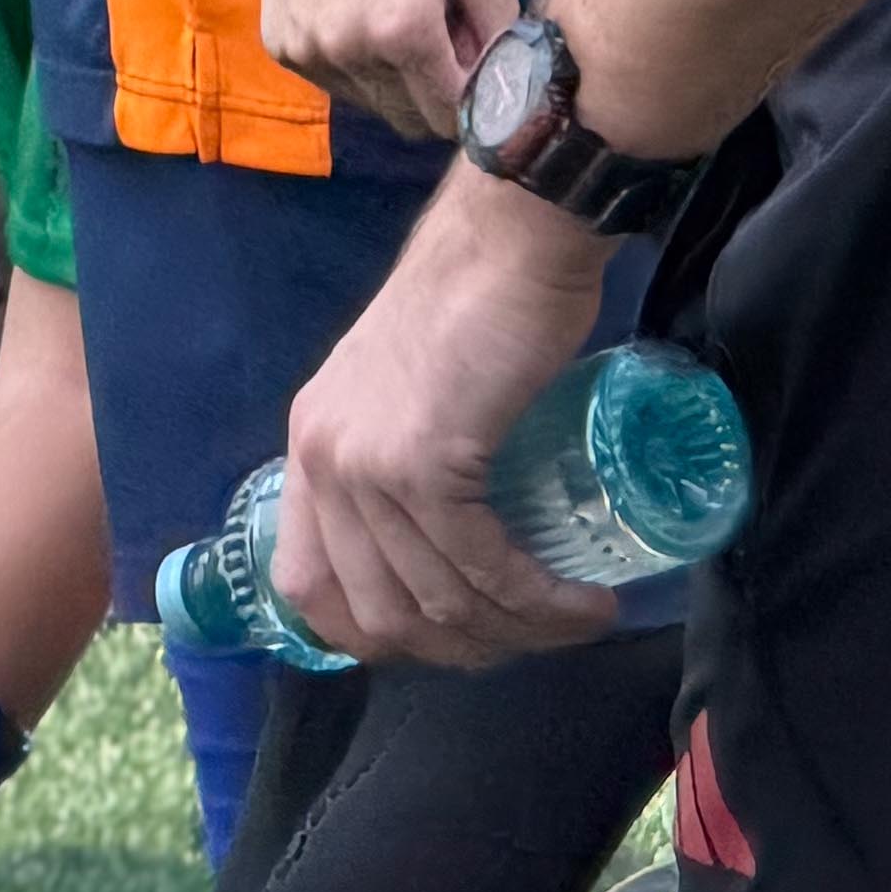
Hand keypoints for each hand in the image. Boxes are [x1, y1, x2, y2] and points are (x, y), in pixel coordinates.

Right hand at [249, 0, 516, 144]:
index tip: (473, 73)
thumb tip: (503, 88)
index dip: (471, 103)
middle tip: (434, 39)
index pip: (450, 117)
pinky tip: (352, 12)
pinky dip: (353, 64)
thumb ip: (503, 30)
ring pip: (372, 105)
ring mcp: (309, 52)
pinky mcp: (280, 45)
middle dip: (433, 94)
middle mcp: (351, 52)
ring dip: (392, 81)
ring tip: (390, 19)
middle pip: (410, 121)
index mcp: (405, 33)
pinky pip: (335, 82)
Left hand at [266, 173, 622, 671]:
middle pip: (376, 614)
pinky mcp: (424, 460)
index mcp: (311, 445)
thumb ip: (399, 459)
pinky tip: (582, 604)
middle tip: (531, 639)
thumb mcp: (405, 392)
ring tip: (575, 622)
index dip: (377, 636)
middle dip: (461, 651)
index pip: (308, 586)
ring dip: (517, 633)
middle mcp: (322, 458)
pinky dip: (537, 603)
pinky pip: (479, 568)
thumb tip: (440, 552)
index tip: (453, 644)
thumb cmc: (479, 307)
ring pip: (436, 600)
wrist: (512, 240)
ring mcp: (366, 461)